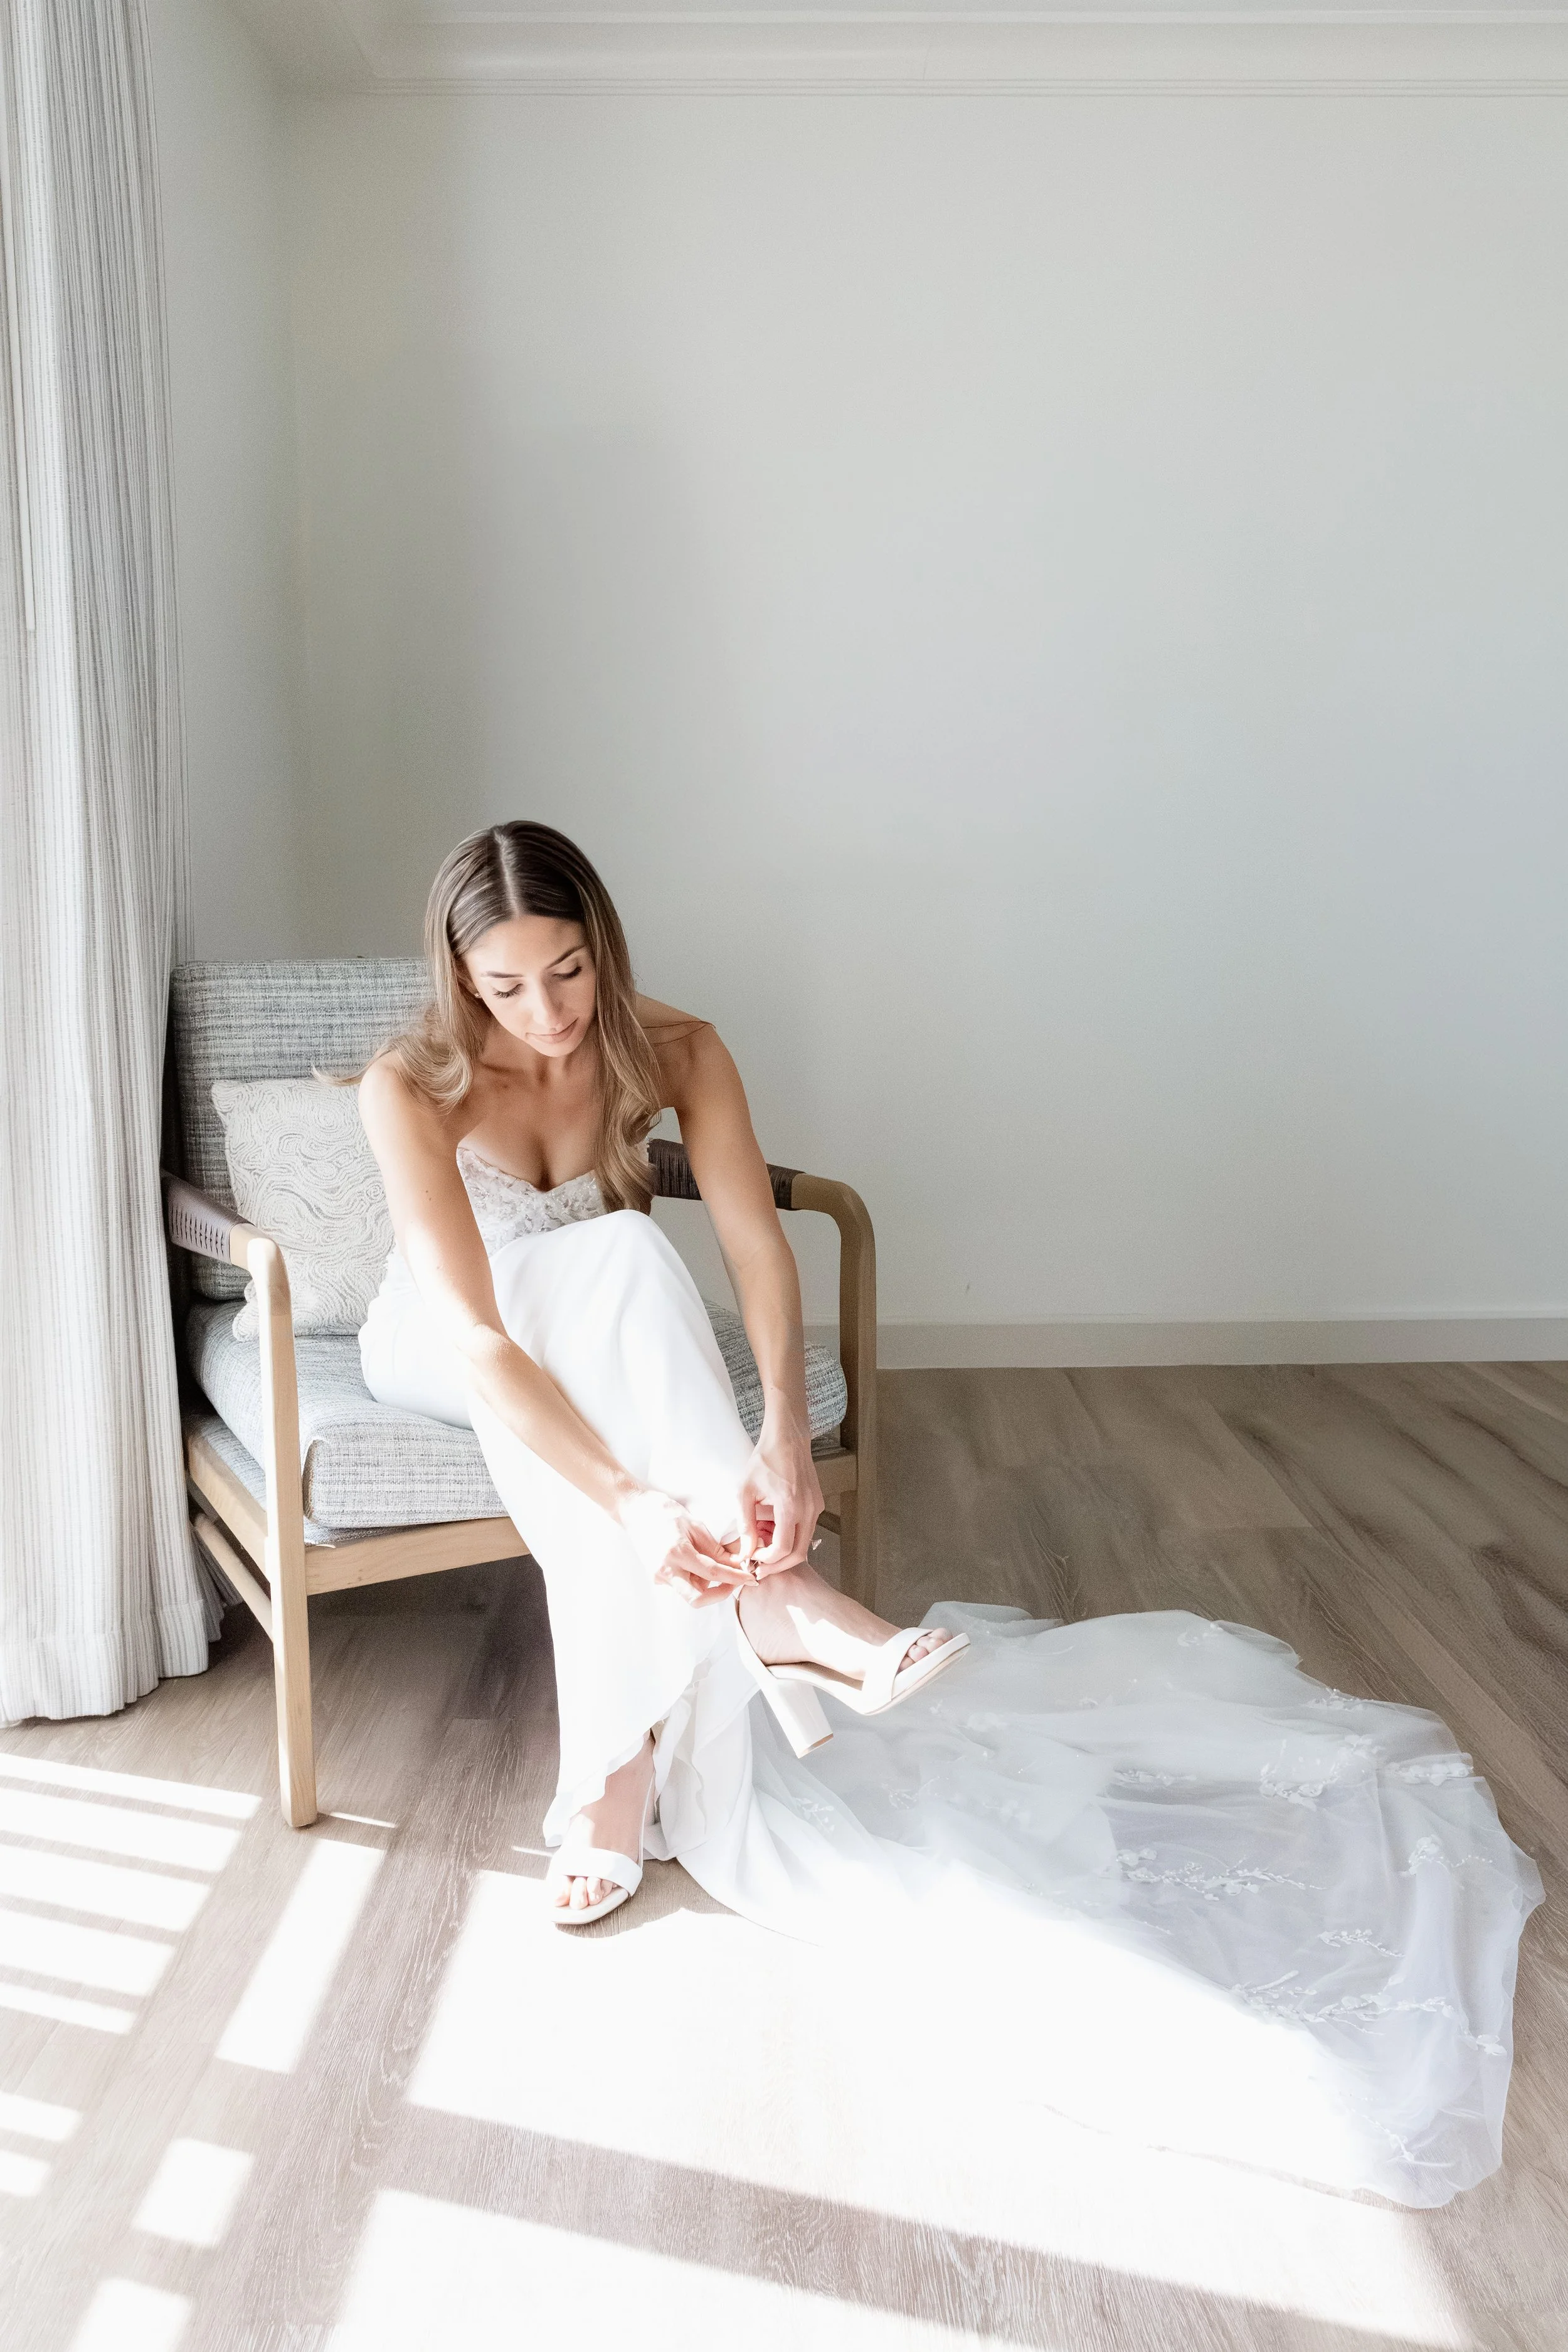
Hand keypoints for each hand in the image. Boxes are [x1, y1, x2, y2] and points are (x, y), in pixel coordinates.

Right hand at [618, 1488, 749, 1606]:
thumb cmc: (665, 1512)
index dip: (734, 1578)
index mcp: (677, 1553)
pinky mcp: (656, 1577)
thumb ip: (715, 1549)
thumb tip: (736, 1564)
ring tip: (715, 1566)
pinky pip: (680, 1586)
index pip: (713, 1573)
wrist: (634, 1511)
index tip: (750, 1578)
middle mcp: (666, 1570)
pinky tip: (697, 1564)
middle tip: (734, 1583)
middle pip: (697, 1599)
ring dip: (707, 1586)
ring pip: (689, 1594)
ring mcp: (658, 1576)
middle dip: (719, 1595)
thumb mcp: (695, 1525)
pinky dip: (694, 1579)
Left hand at [736, 1419, 823, 1576]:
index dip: (766, 1560)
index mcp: (790, 1505)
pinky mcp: (817, 1504)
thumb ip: (744, 1524)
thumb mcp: (744, 1491)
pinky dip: (790, 1538)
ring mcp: (816, 1507)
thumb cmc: (763, 1460)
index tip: (751, 1558)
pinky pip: (806, 1530)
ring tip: (762, 1548)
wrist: (787, 1438)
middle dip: (777, 1565)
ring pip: (804, 1543)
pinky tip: (772, 1531)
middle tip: (758, 1568)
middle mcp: (808, 1509)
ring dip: (784, 1552)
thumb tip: (745, 1552)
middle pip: (798, 1553)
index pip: (783, 1548)